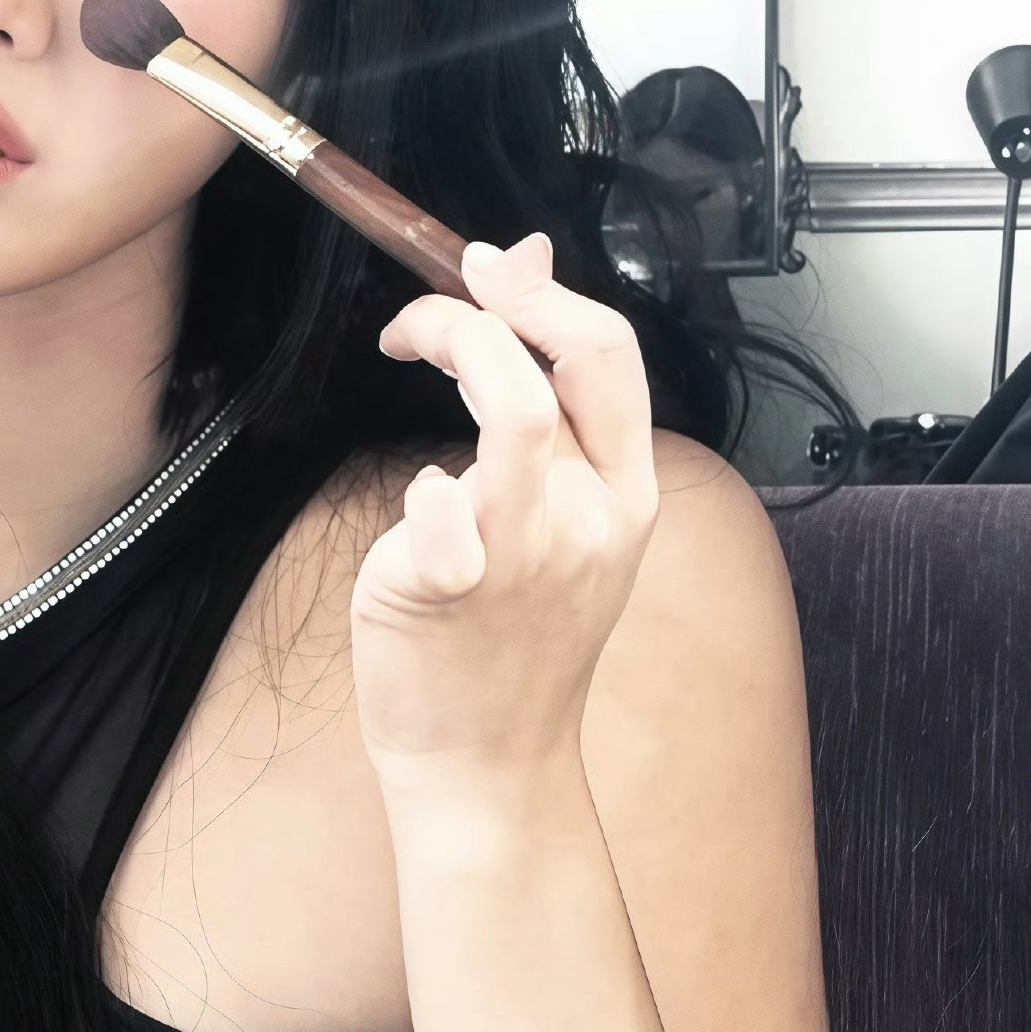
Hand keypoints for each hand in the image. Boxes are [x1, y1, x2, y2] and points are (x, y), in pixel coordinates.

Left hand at [351, 232, 658, 779]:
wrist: (487, 762)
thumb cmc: (510, 638)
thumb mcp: (563, 525)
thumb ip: (554, 416)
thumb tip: (525, 270)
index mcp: (624, 496)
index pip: (611, 355)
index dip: (545, 294)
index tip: (488, 269)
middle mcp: (589, 519)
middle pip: (569, 365)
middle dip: (499, 306)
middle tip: (435, 302)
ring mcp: (529, 554)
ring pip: (518, 414)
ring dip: (452, 351)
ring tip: (405, 347)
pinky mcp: (455, 588)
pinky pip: (440, 510)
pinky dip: (419, 490)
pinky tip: (415, 511)